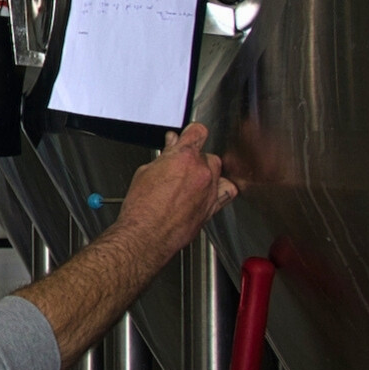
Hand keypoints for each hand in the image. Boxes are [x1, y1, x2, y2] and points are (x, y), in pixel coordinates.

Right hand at [113, 123, 236, 260]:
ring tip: (191, 180)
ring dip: (206, 173)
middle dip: (194, 158)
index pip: (197, 132)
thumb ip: (163, 158)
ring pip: (217, 172)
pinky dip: (220, 189)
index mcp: (184, 157)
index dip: (192, 132)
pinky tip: (210, 191)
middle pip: (207, 155)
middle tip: (178, 166)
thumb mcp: (145, 173)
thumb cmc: (141, 210)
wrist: (146, 237)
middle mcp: (201, 172)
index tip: (189, 135)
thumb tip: (170, 149)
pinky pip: (226, 193)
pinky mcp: (211, 208)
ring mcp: (209, 191)